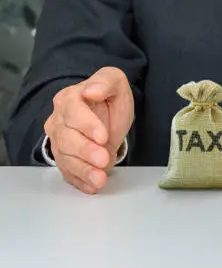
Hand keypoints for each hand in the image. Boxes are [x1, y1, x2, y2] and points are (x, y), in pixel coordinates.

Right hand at [44, 67, 133, 193]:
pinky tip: (92, 186)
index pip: (72, 112)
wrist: (108, 116)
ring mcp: (59, 142)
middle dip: (85, 151)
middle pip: (66, 138)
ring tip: (100, 179)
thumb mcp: (115, 83)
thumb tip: (91, 90)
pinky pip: (68, 172)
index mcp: (69, 98)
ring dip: (83, 170)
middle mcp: (59, 120)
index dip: (87, 125)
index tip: (103, 136)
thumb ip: (106, 81)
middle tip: (103, 159)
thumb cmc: (109, 98)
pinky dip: (80, 181)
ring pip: (65, 158)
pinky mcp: (65, 159)